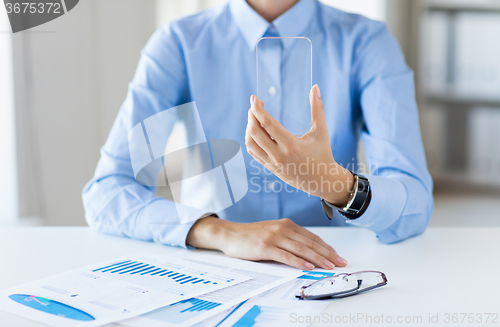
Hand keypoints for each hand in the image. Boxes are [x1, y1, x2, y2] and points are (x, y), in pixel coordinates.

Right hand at [186, 216, 347, 269]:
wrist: (230, 234)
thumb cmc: (251, 236)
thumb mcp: (273, 232)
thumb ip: (288, 239)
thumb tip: (308, 251)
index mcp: (287, 224)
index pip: (312, 237)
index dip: (326, 247)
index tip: (337, 255)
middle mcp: (283, 228)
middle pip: (310, 243)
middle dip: (327, 253)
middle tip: (340, 262)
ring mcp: (274, 237)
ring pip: (301, 249)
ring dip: (318, 258)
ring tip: (329, 266)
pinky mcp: (265, 246)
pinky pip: (286, 255)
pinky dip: (299, 261)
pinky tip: (308, 266)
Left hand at [245, 85, 353, 206]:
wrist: (321, 180)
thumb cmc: (323, 153)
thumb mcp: (321, 131)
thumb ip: (318, 108)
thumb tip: (315, 87)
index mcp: (291, 144)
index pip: (267, 123)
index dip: (258, 109)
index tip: (255, 97)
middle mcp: (278, 155)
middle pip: (255, 132)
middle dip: (251, 115)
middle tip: (255, 105)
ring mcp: (272, 163)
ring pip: (251, 143)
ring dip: (249, 127)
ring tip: (255, 116)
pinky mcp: (270, 167)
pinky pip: (253, 152)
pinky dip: (251, 139)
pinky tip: (255, 130)